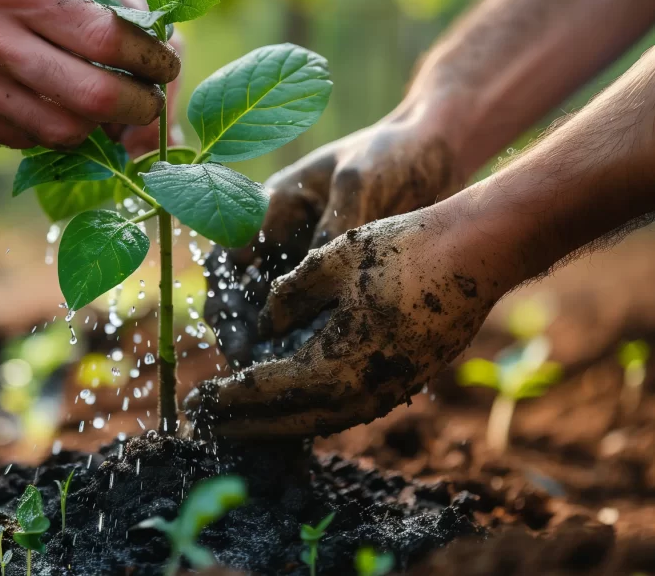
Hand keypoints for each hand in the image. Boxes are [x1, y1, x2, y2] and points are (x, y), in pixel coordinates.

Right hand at [0, 0, 179, 149]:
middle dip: (139, 106)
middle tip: (149, 97)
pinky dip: (56, 128)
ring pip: (63, 129)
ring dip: (101, 127)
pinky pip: (25, 138)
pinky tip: (65, 107)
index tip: (164, 60)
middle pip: (92, 98)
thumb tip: (153, 31)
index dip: (151, 57)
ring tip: (112, 107)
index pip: (107, 38)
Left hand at [189, 208, 497, 437]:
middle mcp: (362, 393)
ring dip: (278, 425)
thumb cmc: (405, 249)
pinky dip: (311, 413)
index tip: (197, 401)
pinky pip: (345, 410)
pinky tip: (294, 404)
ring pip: (319, 421)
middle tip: (209, 428)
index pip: (266, 390)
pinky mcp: (403, 383)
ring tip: (243, 424)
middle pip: (289, 421)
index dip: (229, 397)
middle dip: (246, 425)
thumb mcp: (333, 260)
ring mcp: (387, 393)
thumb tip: (264, 324)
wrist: (479, 252)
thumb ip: (289, 295)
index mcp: (337, 365)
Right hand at [204, 105, 465, 366]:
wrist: (432, 155)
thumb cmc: (389, 155)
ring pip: (268, 308)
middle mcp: (279, 236)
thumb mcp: (359, 180)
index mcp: (272, 204)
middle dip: (237, 325)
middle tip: (247, 360)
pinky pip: (306, 314)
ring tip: (274, 372)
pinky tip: (310, 365)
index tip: (236, 324)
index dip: (224, 292)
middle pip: (239, 289)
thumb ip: (334, 222)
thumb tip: (314, 270)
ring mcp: (302, 259)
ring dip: (266, 339)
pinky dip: (301, 339)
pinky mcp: (330, 279)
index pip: (230, 253)